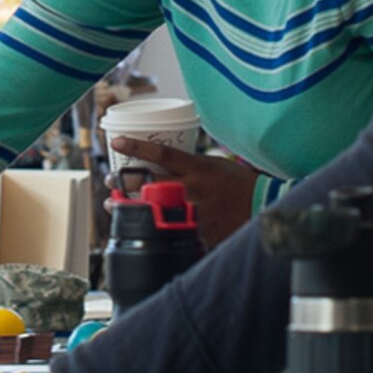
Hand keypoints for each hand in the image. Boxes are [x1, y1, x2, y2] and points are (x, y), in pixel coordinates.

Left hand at [110, 138, 259, 248]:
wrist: (262, 205)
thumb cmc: (236, 182)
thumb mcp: (213, 164)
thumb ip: (188, 164)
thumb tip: (160, 161)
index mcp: (197, 168)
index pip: (162, 153)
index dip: (136, 147)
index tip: (116, 142)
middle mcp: (193, 188)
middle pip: (150, 182)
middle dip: (125, 181)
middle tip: (110, 179)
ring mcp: (194, 211)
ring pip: (153, 208)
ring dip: (129, 206)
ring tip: (112, 204)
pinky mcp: (198, 230)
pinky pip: (170, 229)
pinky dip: (152, 227)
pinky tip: (138, 226)